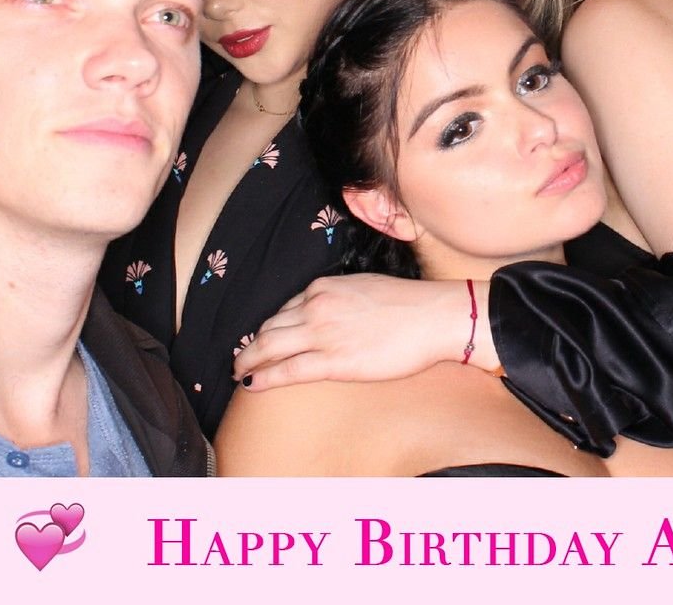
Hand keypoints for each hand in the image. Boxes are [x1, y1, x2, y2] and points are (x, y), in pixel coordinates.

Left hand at [231, 274, 497, 390]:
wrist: (432, 316)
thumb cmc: (408, 304)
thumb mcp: (363, 288)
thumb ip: (339, 299)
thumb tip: (329, 313)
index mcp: (323, 288)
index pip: (284, 309)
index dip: (270, 326)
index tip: (262, 338)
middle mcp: (316, 307)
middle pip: (268, 327)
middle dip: (250, 345)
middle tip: (240, 358)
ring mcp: (322, 334)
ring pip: (269, 347)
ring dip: (248, 360)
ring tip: (240, 371)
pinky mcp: (333, 362)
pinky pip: (287, 370)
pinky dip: (264, 377)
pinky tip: (252, 384)